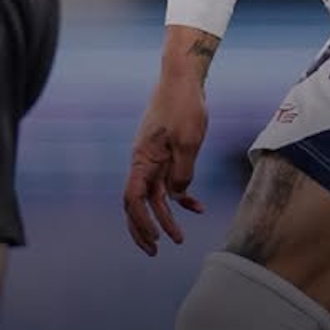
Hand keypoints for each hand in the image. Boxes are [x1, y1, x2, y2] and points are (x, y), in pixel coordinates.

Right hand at [122, 74, 208, 255]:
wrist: (183, 78)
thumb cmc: (183, 105)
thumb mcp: (188, 140)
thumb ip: (182, 172)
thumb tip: (178, 196)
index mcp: (142, 159)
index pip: (133, 198)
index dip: (140, 222)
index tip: (155, 239)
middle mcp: (143, 161)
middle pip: (138, 203)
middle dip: (143, 229)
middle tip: (155, 252)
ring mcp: (154, 158)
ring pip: (155, 196)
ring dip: (165, 218)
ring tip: (178, 239)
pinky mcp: (167, 153)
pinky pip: (169, 181)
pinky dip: (181, 197)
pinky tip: (197, 208)